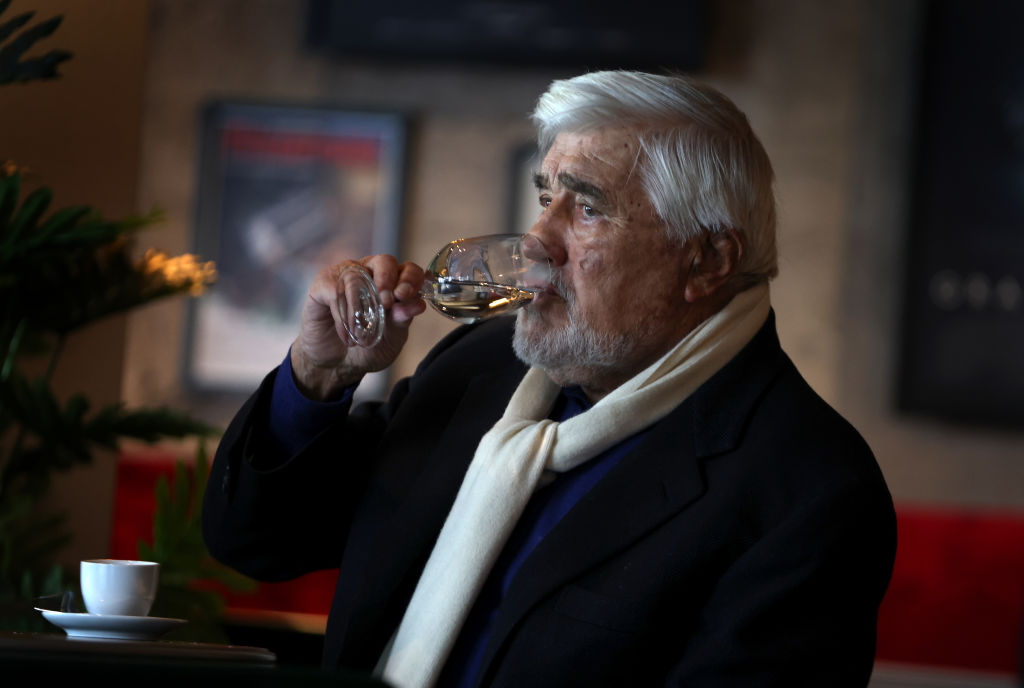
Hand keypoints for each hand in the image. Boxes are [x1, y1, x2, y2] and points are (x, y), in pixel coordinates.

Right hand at [291, 255, 425, 399]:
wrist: (339, 365)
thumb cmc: (369, 347)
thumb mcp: (392, 336)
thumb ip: (403, 318)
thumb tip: (418, 305)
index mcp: (394, 283)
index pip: (408, 269)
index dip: (410, 278)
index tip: (405, 295)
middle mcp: (370, 273)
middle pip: (384, 261)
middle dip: (387, 280)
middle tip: (386, 303)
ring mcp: (345, 276)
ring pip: (356, 276)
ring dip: (361, 307)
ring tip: (361, 335)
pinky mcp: (322, 285)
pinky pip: (334, 292)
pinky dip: (342, 317)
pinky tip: (346, 336)